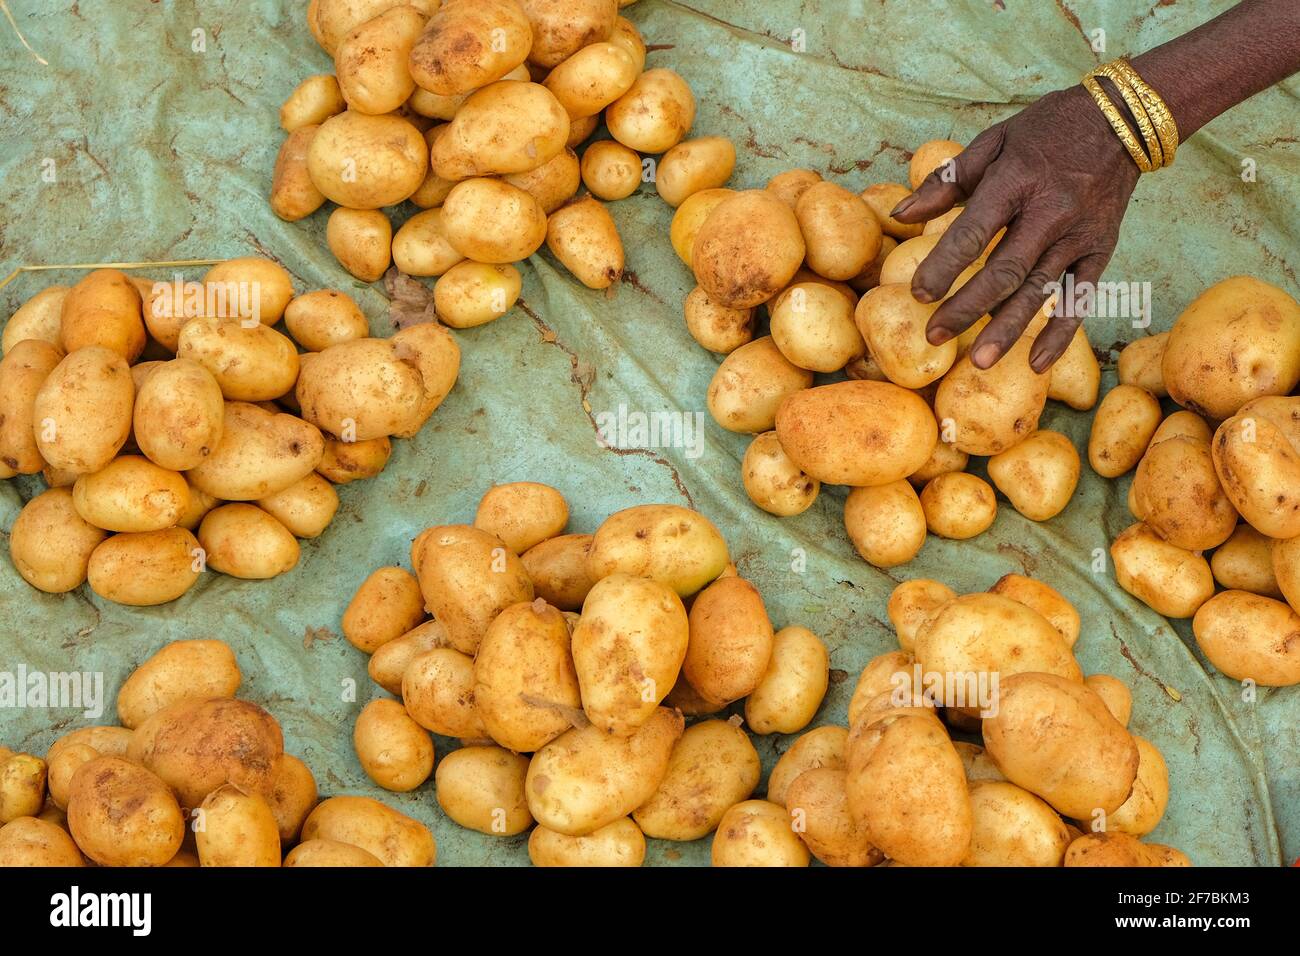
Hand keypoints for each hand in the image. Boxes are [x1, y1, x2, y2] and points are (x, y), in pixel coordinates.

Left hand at [891, 84, 1140, 371]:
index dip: (944, 266)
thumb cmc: (1046, 130)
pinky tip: (1037, 363)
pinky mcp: (1100, 250)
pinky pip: (1080, 298)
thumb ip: (946, 182)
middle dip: (967, 308)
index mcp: (1015, 182)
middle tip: (934, 335)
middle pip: (1003, 272)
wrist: (1124, 118)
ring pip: (1038, 291)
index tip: (918, 294)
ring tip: (979, 361)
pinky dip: (1060, 333)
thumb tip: (900, 214)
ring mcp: (1078, 236)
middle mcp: (1049, 213)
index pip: (972, 233)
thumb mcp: (993, 141)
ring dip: (1007, 329)